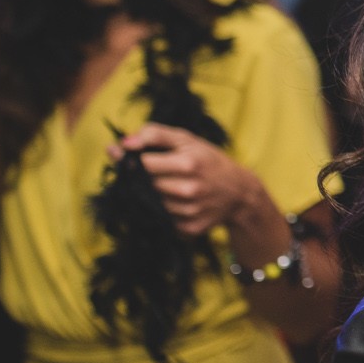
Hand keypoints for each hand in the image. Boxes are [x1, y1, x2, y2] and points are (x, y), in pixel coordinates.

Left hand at [109, 123, 259, 238]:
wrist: (240, 192)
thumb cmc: (209, 161)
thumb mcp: (188, 140)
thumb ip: (155, 134)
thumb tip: (124, 143)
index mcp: (189, 163)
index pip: (143, 164)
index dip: (133, 160)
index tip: (132, 158)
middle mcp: (189, 189)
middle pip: (146, 184)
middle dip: (143, 178)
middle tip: (154, 173)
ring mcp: (190, 211)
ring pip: (151, 203)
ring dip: (153, 195)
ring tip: (168, 187)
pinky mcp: (190, 228)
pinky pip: (162, 219)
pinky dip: (164, 211)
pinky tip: (176, 203)